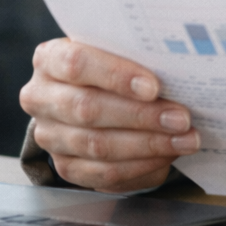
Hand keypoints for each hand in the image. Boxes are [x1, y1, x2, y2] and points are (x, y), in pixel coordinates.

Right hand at [20, 38, 198, 192]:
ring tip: (184, 138)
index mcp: (49, 59)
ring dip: (148, 144)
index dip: (116, 76)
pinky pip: (103, 173)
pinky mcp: (64, 166)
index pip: (77, 63)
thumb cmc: (112, 67)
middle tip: (181, 118)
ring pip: (98, 145)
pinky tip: (167, 155)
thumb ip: (135, 56)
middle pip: (88, 108)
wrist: (93, 95)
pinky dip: (141, 165)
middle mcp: (40, 97)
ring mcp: (49, 135)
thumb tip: (178, 70)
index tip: (154, 86)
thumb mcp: (118, 52)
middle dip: (141, 115)